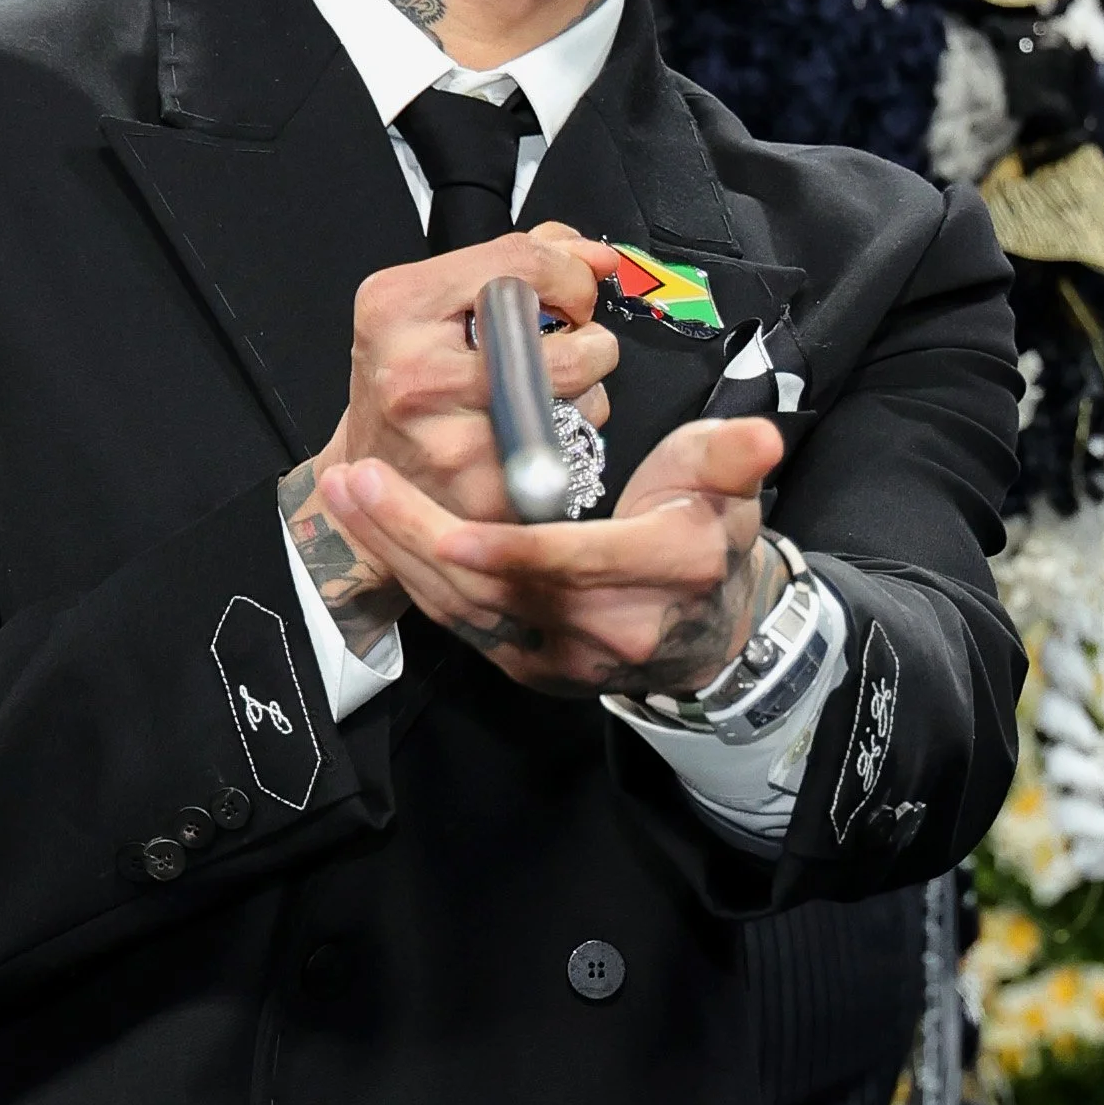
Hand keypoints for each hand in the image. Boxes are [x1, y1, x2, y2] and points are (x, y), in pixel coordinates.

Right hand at [281, 224, 620, 656]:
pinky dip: (570, 439)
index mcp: (396, 308)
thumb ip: (518, 261)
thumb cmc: (408, 385)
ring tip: (543, 394)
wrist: (369, 483)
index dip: (570, 276)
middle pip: (563, 347)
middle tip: (568, 348)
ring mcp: (447, 441)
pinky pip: (571, 453)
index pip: (523, 267)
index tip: (571, 293)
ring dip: (585, 393)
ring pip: (578, 402)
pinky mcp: (481, 492)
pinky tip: (535, 434)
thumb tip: (597, 258)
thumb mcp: (432, 302)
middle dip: (589, 343)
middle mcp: (414, 374)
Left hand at [319, 414, 785, 699]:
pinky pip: (462, 624)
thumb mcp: (731, 493)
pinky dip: (415, 578)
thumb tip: (755, 438)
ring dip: (400, 550)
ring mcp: (563, 657)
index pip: (573, 564)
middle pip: (496, 588)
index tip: (451, 525)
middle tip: (358, 480)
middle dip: (417, 536)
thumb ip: (730, 458)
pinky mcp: (529, 666)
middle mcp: (608, 627)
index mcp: (664, 573)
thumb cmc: (706, 539)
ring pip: (466, 609)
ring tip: (348, 493)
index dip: (510, 551)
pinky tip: (377, 532)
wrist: (708, 632)